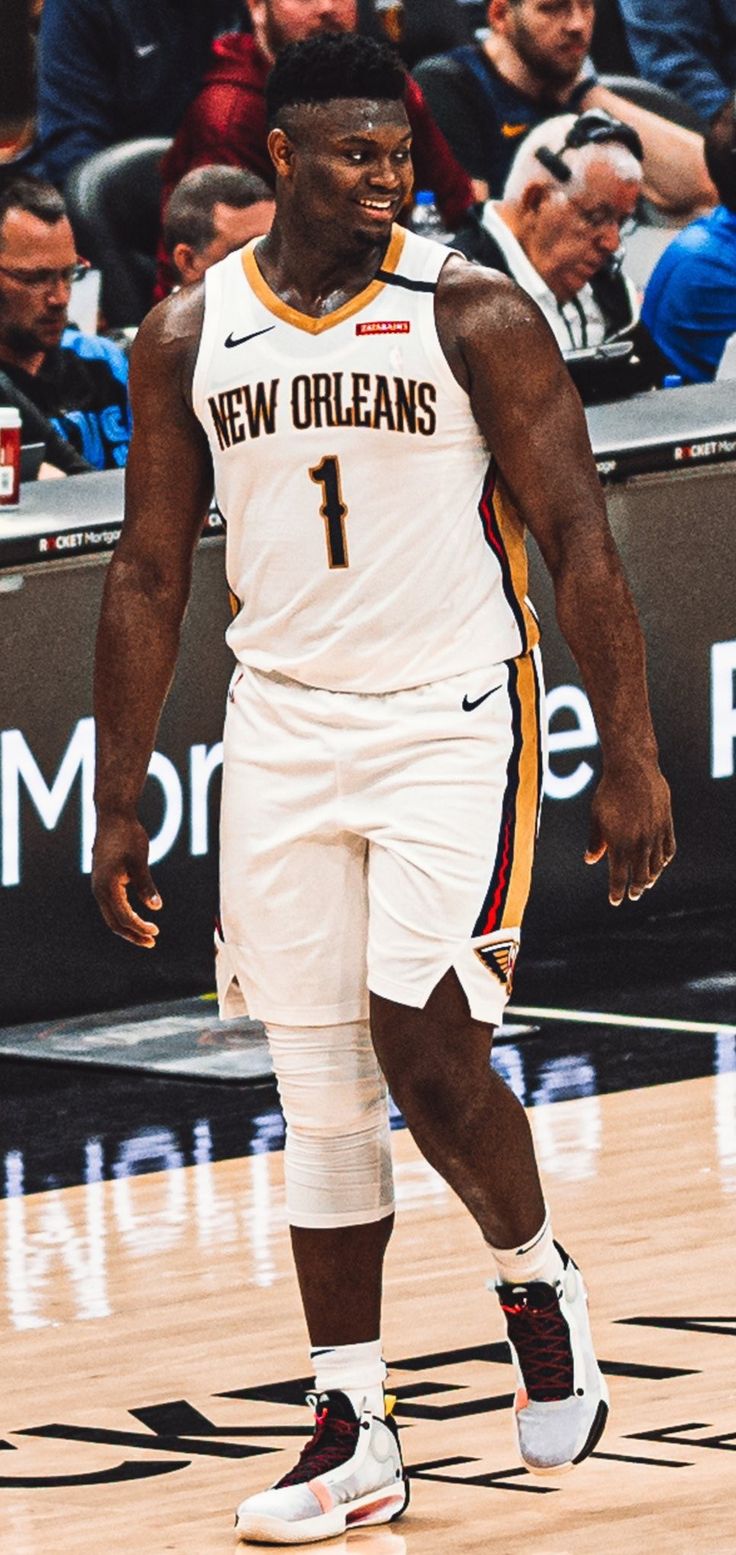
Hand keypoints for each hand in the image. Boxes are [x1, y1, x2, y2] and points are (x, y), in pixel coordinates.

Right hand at [91, 814, 161, 947]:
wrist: (113, 817)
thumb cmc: (127, 836)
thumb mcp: (139, 861)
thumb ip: (146, 885)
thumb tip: (156, 907)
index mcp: (106, 887)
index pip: (123, 917)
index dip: (139, 927)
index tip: (156, 932)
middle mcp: (99, 889)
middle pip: (114, 922)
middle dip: (132, 934)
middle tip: (152, 942)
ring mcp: (99, 886)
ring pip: (111, 916)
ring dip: (128, 927)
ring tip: (147, 935)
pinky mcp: (103, 881)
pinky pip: (111, 906)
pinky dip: (124, 916)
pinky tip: (136, 917)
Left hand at [584, 762, 674, 906]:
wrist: (633, 769)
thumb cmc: (609, 792)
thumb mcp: (597, 817)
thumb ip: (596, 840)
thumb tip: (590, 861)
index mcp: (619, 843)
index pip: (619, 877)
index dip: (617, 892)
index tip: (615, 901)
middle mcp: (639, 842)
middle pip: (640, 876)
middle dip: (636, 889)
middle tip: (633, 895)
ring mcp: (655, 834)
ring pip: (656, 865)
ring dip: (651, 876)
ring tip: (646, 883)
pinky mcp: (667, 823)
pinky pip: (669, 848)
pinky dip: (665, 859)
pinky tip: (661, 863)